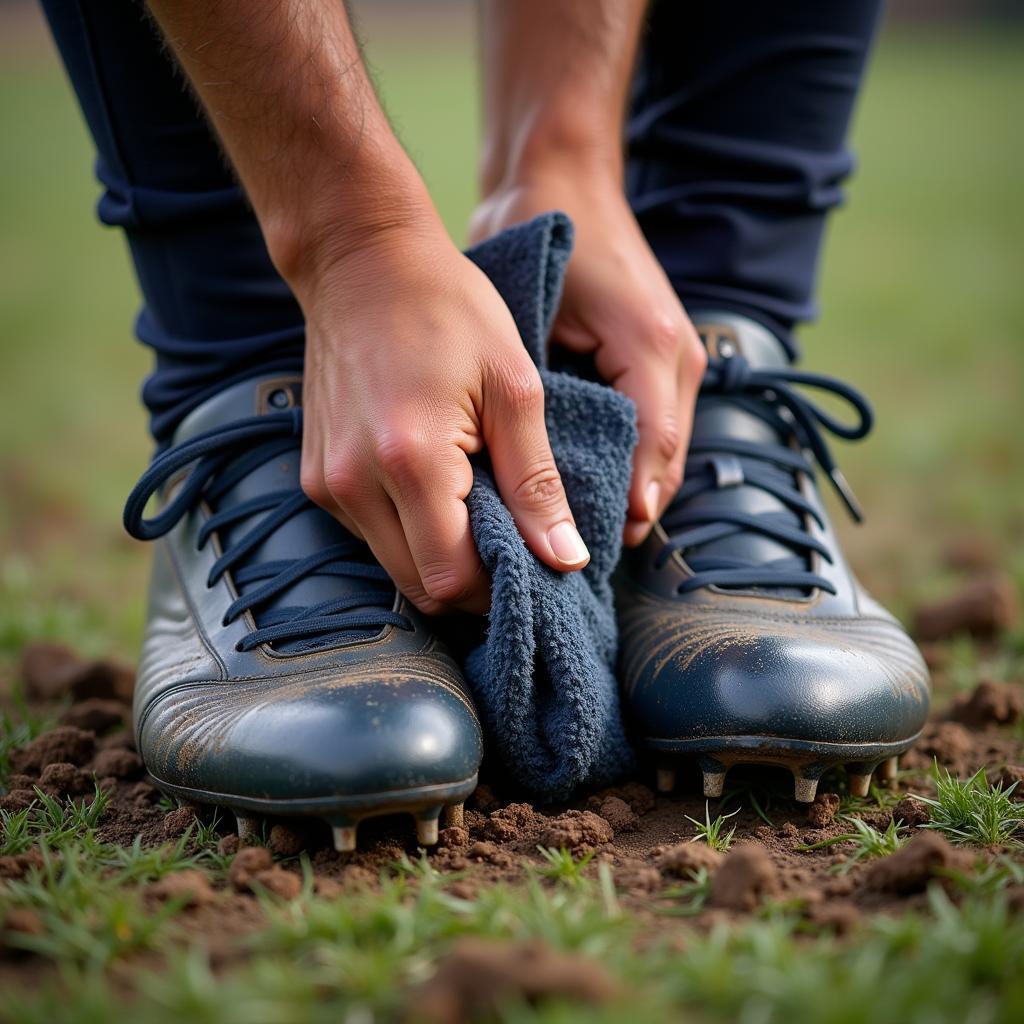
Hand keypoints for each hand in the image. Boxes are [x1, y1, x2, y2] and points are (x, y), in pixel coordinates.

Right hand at [294, 221, 588, 615]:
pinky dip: (411, 532)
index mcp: (412, 461)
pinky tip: (441, 492)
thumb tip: (566, 560)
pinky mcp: (316, 475)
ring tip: (480, 510)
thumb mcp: (514, 388)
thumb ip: (537, 483)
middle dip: (472, 583)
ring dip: (440, 557)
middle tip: (513, 546)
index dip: (500, 588)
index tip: (536, 569)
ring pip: (393, 566)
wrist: (362, 260)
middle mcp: (355, 483)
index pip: (454, 577)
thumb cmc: (449, 308)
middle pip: (420, 587)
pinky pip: (371, 534)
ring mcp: (327, 482)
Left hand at [471, 177, 706, 545]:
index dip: (622, 506)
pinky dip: (622, 458)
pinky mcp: (654, 358)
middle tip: (578, 551)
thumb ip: (561, 398)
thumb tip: (561, 474)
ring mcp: (671, 360)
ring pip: (656, 450)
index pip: (649, 454)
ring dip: (625, 487)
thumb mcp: (541, 322)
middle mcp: (676, 362)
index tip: (588, 549)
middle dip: (626, 507)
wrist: (557, 178)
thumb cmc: (549, 240)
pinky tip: (583, 482)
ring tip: (580, 530)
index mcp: (656, 353)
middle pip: (661, 461)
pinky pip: (647, 427)